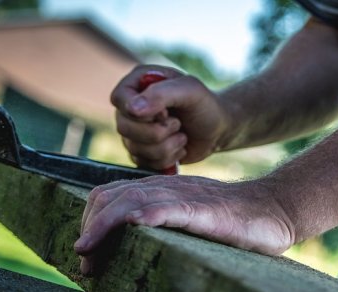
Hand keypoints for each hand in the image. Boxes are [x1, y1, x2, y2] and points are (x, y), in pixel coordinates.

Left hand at [74, 176, 294, 275]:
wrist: (274, 207)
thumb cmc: (234, 220)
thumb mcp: (190, 216)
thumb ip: (163, 219)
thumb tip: (131, 240)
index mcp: (161, 190)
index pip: (109, 194)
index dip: (90, 220)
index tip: (85, 251)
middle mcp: (167, 188)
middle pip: (112, 196)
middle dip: (90, 228)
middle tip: (84, 262)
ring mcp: (186, 197)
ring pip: (133, 201)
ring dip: (105, 226)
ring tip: (89, 251)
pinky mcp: (205, 210)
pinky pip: (171, 208)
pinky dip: (147, 215)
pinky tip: (134, 225)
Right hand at [111, 65, 231, 169]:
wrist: (218, 130)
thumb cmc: (205, 105)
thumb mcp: (190, 91)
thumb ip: (161, 94)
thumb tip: (131, 109)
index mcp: (138, 83)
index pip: (119, 99)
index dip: (140, 112)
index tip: (166, 112)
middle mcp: (131, 106)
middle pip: (124, 127)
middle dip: (157, 132)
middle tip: (178, 124)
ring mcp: (134, 131)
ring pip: (134, 148)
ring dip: (166, 146)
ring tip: (182, 136)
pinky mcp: (142, 152)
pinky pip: (143, 163)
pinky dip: (167, 159)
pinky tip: (178, 147)